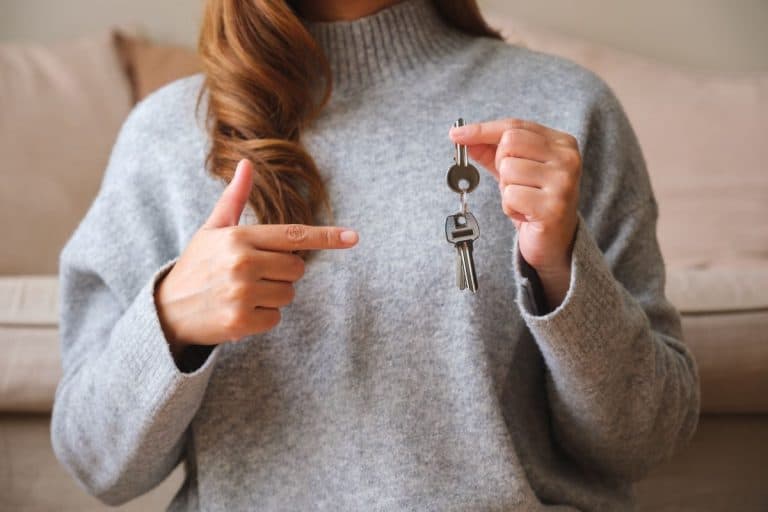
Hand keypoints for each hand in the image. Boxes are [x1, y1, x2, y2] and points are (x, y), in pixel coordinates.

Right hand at [154, 159, 358, 354]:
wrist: (167, 311)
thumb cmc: (196, 265)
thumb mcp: (211, 230)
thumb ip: (233, 200)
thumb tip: (246, 164)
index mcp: (238, 237)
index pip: (293, 236)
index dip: (326, 237)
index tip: (353, 238)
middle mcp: (242, 263)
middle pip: (297, 268)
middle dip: (283, 273)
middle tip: (254, 275)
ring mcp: (242, 293)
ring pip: (288, 294)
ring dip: (272, 296)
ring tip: (242, 294)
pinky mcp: (241, 321)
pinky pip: (276, 318)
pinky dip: (263, 318)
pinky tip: (239, 312)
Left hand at [449, 118, 580, 275]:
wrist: (555, 241)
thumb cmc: (535, 201)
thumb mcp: (514, 171)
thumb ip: (491, 151)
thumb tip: (464, 137)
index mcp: (562, 143)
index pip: (514, 126)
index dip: (482, 130)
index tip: (456, 134)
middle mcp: (568, 158)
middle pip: (509, 143)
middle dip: (500, 164)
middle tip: (515, 183)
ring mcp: (563, 182)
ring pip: (508, 170)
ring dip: (506, 189)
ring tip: (524, 200)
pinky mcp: (553, 206)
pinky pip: (510, 196)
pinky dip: (510, 207)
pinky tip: (526, 213)